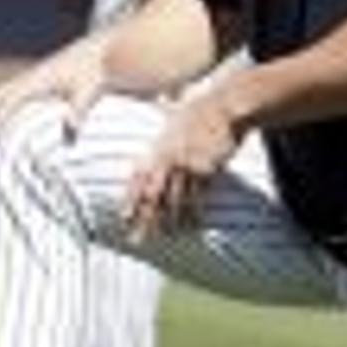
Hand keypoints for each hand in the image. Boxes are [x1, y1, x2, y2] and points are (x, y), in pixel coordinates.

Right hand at [0, 37, 107, 146]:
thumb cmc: (96, 70)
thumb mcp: (90, 89)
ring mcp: (28, 80)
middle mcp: (26, 80)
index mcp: (36, 82)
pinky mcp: (34, 82)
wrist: (103, 50)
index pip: (6, 105)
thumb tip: (71, 131)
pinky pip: (5, 98)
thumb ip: (78, 110)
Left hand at [123, 92, 239, 243]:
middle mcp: (168, 160)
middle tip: (137, 239)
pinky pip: (199, 197)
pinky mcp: (206, 171)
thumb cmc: (200, 108)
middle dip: (144, 219)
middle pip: (153, 195)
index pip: (138, 178)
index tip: (122, 218)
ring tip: (165, 238)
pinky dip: (194, 213)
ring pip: (175, 200)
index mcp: (158, 148)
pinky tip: (191, 226)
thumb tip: (157, 106)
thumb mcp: (174, 112)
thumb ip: (161, 119)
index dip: (130, 199)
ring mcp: (187, 166)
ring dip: (169, 222)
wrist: (223, 107)